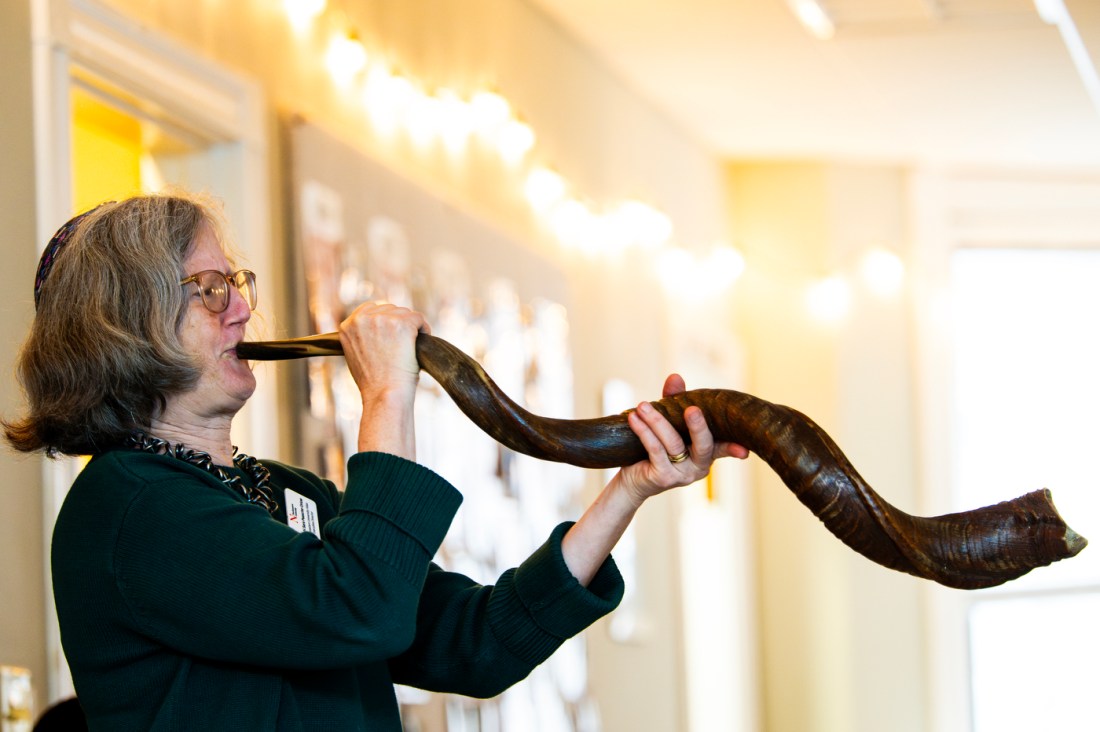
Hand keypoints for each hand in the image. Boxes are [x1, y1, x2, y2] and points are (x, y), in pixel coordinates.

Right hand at [338, 302, 429, 457]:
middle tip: (403, 346)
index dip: (384, 321)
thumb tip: (378, 328)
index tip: (392, 335)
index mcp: (347, 326)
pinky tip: (422, 342)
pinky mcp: (401, 323)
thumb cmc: (374, 383)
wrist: (385, 395)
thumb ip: (362, 337)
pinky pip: (419, 318)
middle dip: (398, 324)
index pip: (370, 309)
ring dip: (411, 327)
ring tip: (411, 348)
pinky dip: (424, 329)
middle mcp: (362, 319)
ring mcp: (382, 319)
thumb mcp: (356, 355)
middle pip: (389, 309)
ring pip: (404, 313)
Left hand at [618, 373, 748, 507]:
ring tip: (643, 406)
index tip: (744, 450)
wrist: (634, 478)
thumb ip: (675, 400)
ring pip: (673, 444)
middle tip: (692, 410)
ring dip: (657, 421)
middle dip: (698, 426)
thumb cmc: (656, 447)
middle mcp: (698, 467)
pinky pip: (655, 450)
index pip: (722, 447)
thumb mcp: (668, 421)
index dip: (733, 448)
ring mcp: (682, 475)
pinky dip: (644, 432)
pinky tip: (634, 418)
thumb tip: (675, 377)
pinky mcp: (663, 478)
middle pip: (703, 445)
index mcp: (706, 454)